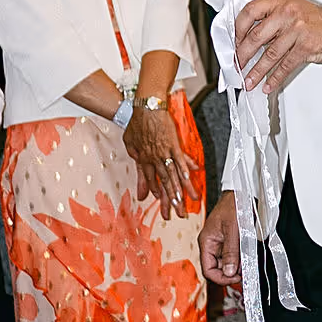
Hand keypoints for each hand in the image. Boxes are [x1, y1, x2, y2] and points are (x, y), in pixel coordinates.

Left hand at [124, 100, 193, 215]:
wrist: (145, 107)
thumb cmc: (137, 121)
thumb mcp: (130, 141)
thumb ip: (135, 154)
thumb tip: (137, 162)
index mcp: (143, 159)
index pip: (151, 180)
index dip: (157, 191)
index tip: (161, 201)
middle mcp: (154, 159)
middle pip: (164, 183)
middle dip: (170, 199)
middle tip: (175, 213)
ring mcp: (164, 153)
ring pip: (173, 175)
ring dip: (180, 190)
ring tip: (185, 202)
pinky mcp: (173, 145)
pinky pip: (180, 161)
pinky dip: (185, 171)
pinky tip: (190, 180)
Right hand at [201, 189, 241, 298]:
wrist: (241, 193)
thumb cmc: (234, 205)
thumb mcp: (233, 230)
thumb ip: (231, 252)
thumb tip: (229, 272)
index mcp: (207, 242)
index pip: (208, 270)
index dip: (221, 278)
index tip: (236, 278)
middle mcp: (211, 245)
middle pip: (217, 269)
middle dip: (230, 273)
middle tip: (245, 272)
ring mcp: (220, 244)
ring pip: (226, 264)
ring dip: (237, 266)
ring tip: (247, 264)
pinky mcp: (229, 242)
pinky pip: (233, 256)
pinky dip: (240, 259)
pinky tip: (247, 257)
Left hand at [237, 0, 321, 92]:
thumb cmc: (317, 20)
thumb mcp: (292, 9)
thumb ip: (272, 19)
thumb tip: (250, 39)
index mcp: (280, 2)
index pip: (250, 12)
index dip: (238, 30)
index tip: (234, 43)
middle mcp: (287, 13)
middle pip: (256, 37)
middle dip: (242, 55)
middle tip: (237, 66)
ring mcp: (296, 30)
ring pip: (269, 55)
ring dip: (256, 71)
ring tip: (249, 80)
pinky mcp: (305, 47)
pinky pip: (285, 65)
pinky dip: (275, 78)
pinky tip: (268, 84)